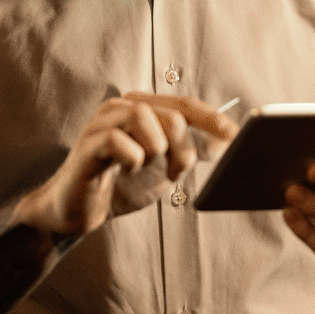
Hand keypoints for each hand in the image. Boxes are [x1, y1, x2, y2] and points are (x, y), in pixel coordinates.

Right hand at [16, 92, 237, 239]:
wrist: (80, 210)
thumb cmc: (120, 183)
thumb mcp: (164, 166)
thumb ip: (192, 150)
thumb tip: (227, 140)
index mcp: (142, 107)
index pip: (184, 103)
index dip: (211, 118)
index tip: (234, 135)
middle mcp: (122, 107)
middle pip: (171, 115)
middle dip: (183, 149)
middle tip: (175, 173)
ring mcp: (103, 122)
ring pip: (145, 119)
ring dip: (156, 151)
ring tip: (148, 168)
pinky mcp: (89, 143)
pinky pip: (120, 142)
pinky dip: (132, 160)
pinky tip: (126, 170)